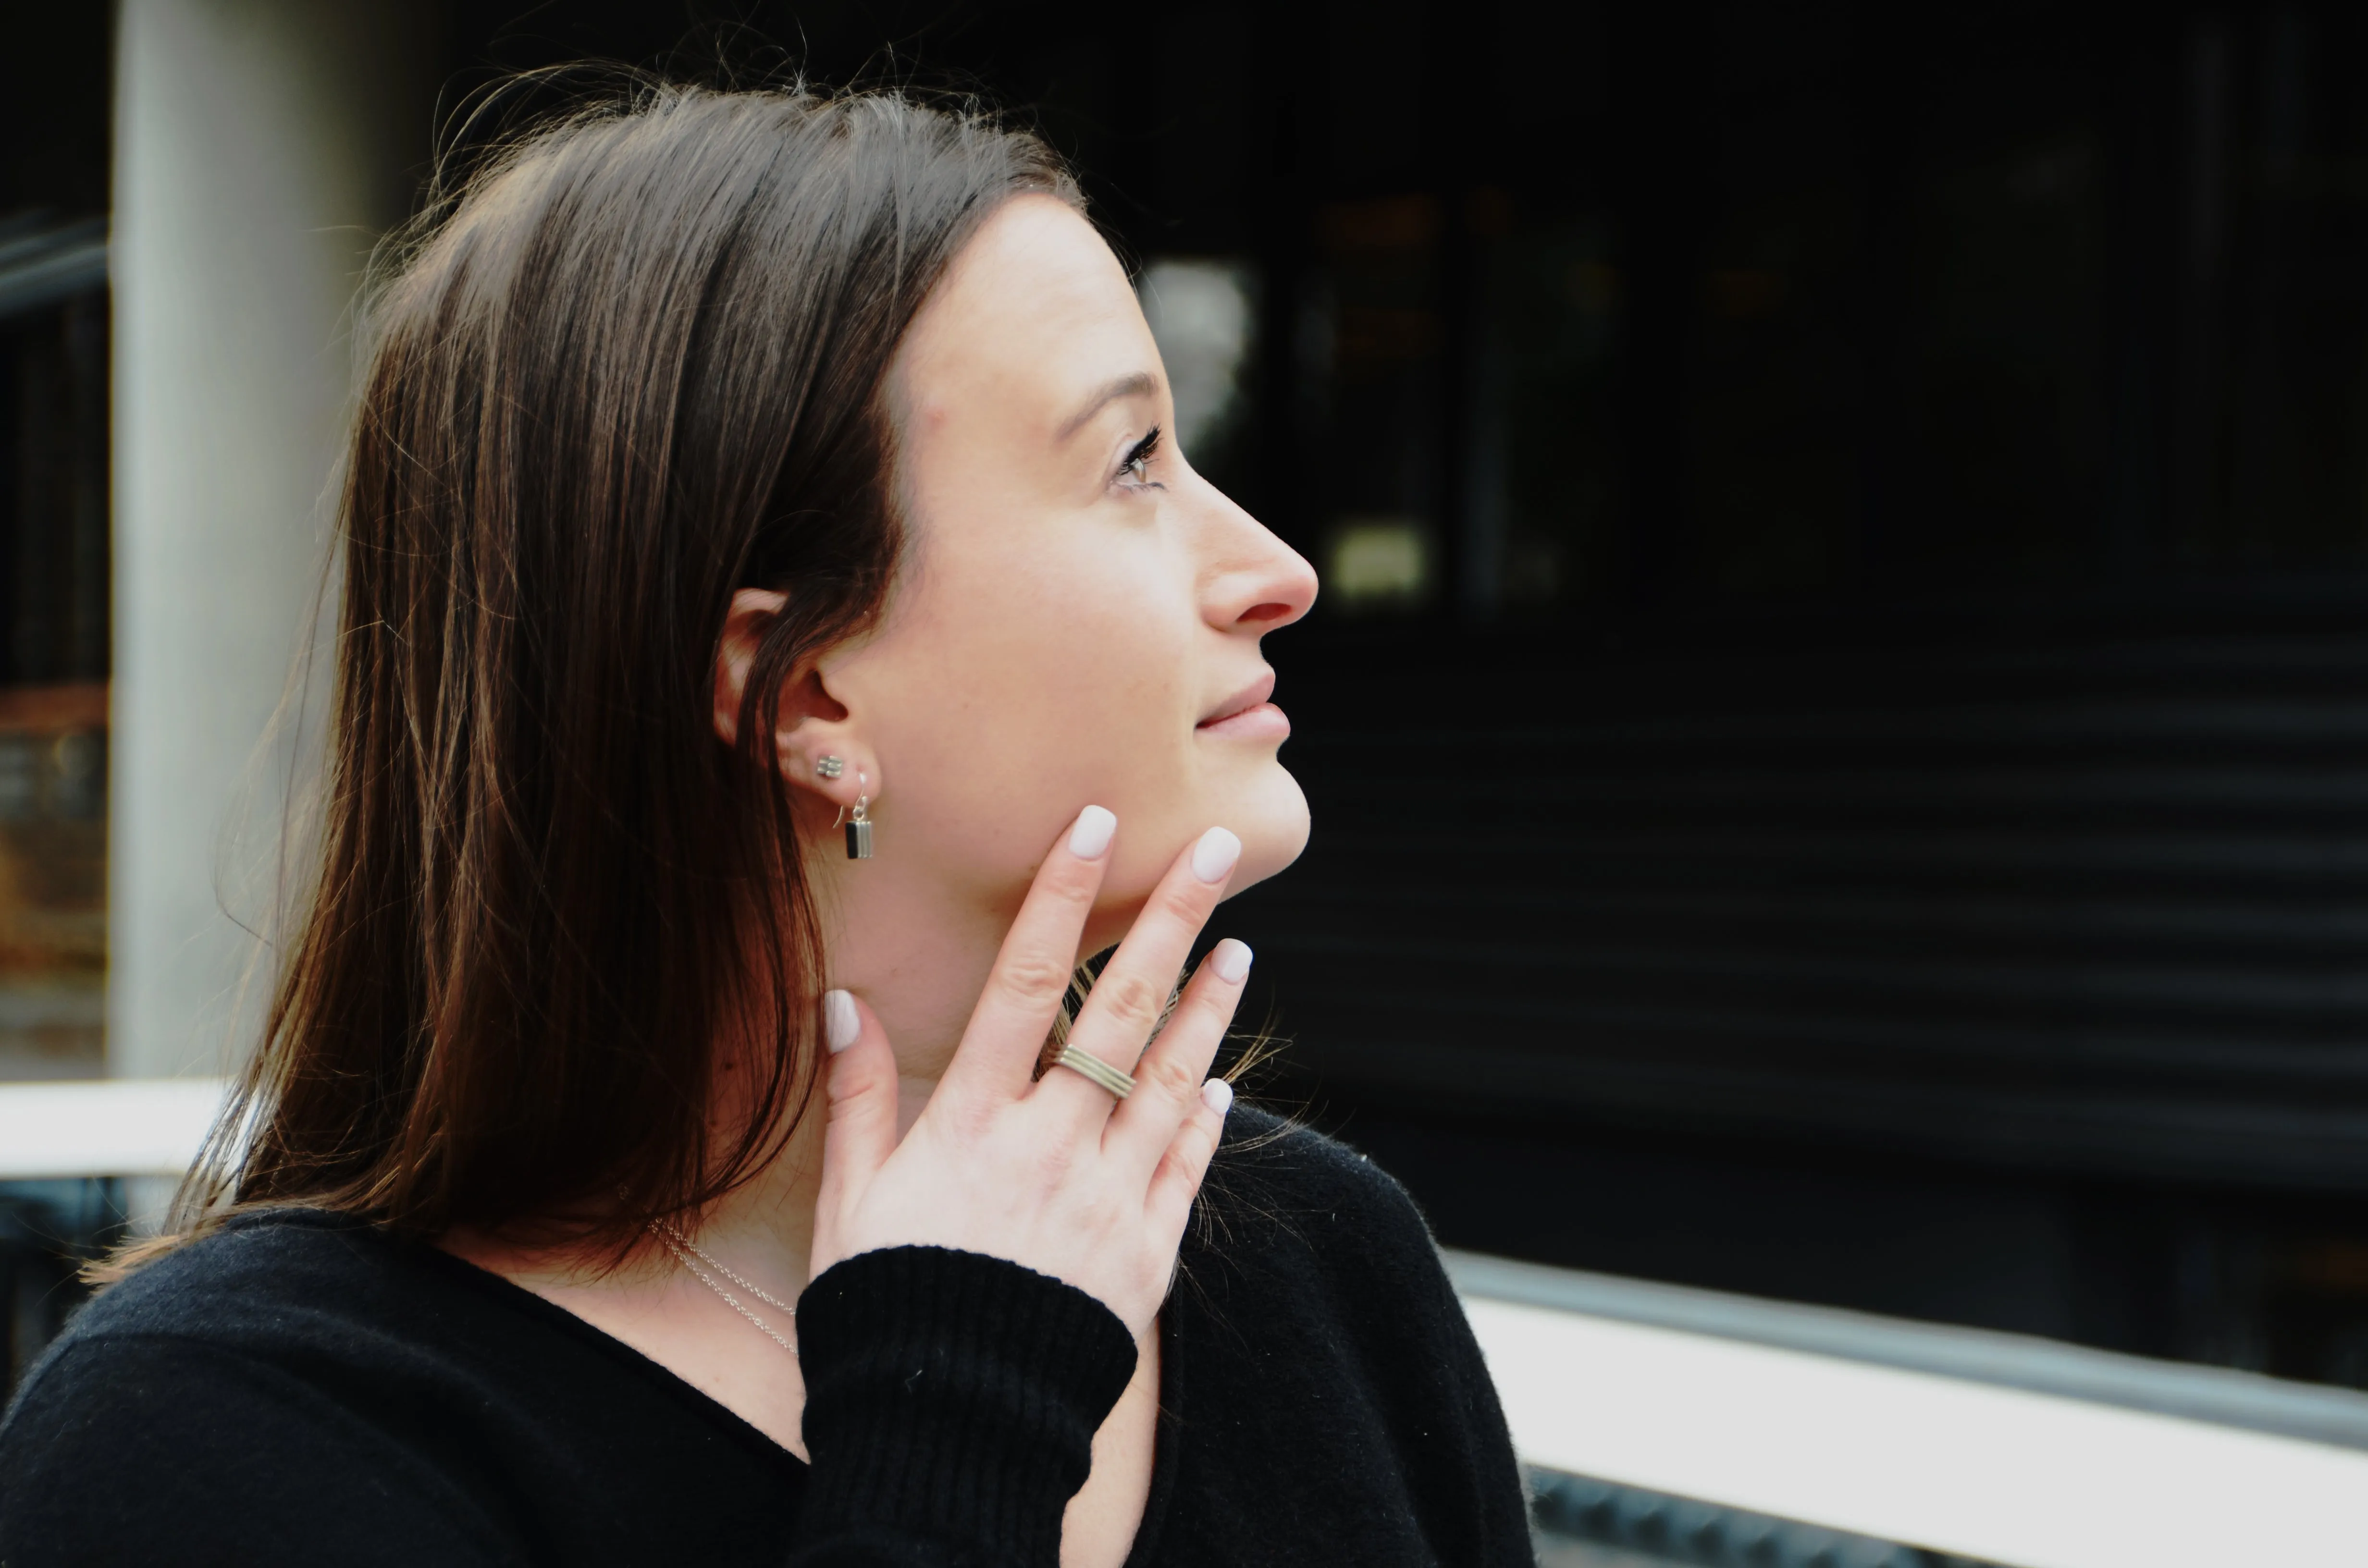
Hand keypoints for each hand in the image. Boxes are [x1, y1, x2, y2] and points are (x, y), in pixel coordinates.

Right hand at [806, 806, 1250, 1338]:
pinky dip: (1208, 1119)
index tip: (1096, 826)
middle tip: (1218, 851)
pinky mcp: (1147, 1254)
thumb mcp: (850, 1200)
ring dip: (1208, 1009)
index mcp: (974, 1124)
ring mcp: (1110, 1199)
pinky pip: (1188, 1170)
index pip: (1026, 984)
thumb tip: (845, 1004)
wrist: (951, 1424)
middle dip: (1172, 920)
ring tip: (1240, 948)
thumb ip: (857, 1097)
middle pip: (1122, 1012)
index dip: (1062, 897)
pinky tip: (1226, 1081)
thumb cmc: (886, 1306)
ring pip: (1174, 1080)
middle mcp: (1052, 1147)